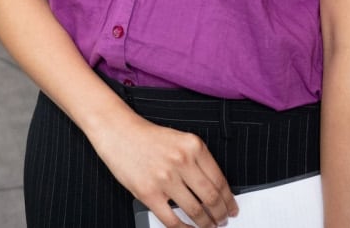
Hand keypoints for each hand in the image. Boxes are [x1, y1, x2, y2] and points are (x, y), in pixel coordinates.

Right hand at [91, 119, 237, 227]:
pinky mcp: (148, 193)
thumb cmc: (147, 136)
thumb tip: (215, 191)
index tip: (232, 208)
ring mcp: (165, 178)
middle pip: (211, 198)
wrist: (117, 131)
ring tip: (208, 226)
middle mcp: (181, 161)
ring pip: (195, 211)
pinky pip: (172, 219)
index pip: (220, 181)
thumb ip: (198, 162)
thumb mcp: (180, 140)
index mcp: (193, 146)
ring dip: (205, 223)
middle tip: (222, 220)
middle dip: (220, 214)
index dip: (229, 200)